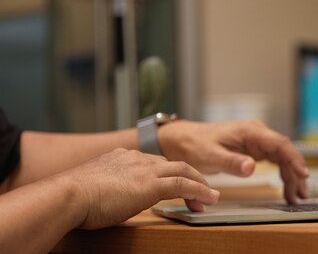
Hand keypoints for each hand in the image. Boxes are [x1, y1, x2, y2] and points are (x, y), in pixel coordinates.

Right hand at [57, 148, 219, 229]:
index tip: (175, 184)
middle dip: (189, 177)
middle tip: (199, 192)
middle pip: (171, 164)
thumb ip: (104, 188)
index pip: (153, 162)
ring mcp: (144, 170)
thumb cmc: (71, 198)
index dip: (167, 173)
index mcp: (120, 157)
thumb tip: (104, 201)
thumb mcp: (91, 187)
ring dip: (199, 184)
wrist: (67, 195)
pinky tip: (209, 199)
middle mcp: (135, 158)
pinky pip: (184, 185)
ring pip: (183, 170)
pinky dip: (200, 191)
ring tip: (209, 197)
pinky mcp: (151, 184)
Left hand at [158, 120, 308, 203]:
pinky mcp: (255, 149)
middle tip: (301, 194)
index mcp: (250, 132)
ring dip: (292, 176)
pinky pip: (275, 161)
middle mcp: (258, 134)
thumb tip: (252, 167)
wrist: (184, 140)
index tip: (303, 174)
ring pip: (283, 158)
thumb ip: (232, 162)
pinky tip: (287, 189)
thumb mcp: (211, 156)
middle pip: (285, 152)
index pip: (280, 144)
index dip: (294, 158)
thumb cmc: (196, 144)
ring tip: (297, 197)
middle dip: (296, 172)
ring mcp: (258, 141)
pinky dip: (283, 174)